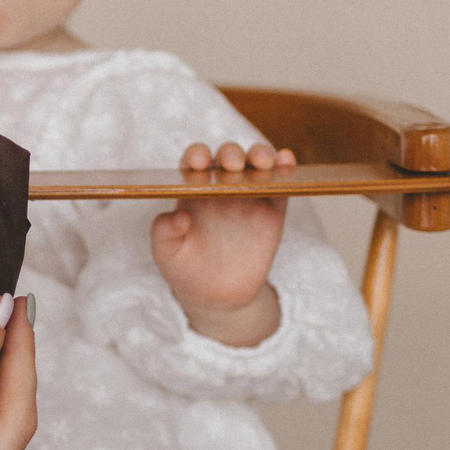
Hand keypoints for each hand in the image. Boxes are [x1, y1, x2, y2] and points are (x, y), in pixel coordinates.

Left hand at [152, 141, 294, 346]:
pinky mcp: (272, 209)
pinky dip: (285, 168)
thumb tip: (176, 216)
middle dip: (230, 154)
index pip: (194, 162)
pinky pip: (280, 184)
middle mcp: (221, 185)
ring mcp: (249, 194)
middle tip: (232, 165)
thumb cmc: (185, 268)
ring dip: (260, 155)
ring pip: (256, 164)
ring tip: (263, 162)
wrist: (216, 295)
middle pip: (227, 158)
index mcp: (193, 189)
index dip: (196, 156)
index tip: (199, 162)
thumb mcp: (166, 254)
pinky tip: (286, 162)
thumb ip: (163, 233)